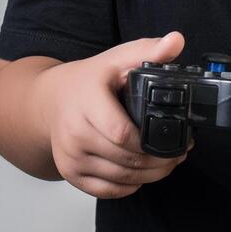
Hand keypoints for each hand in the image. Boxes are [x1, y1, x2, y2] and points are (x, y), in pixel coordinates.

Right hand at [35, 31, 194, 199]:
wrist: (50, 101)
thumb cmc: (88, 80)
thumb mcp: (117, 59)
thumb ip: (148, 51)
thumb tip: (176, 41)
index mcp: (86, 102)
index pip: (122, 133)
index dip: (152, 142)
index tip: (176, 139)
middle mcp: (74, 133)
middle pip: (126, 159)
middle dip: (160, 161)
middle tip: (180, 153)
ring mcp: (70, 156)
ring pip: (120, 178)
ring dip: (150, 176)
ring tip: (167, 163)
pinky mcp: (70, 174)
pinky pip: (107, 191)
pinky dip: (130, 186)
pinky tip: (143, 174)